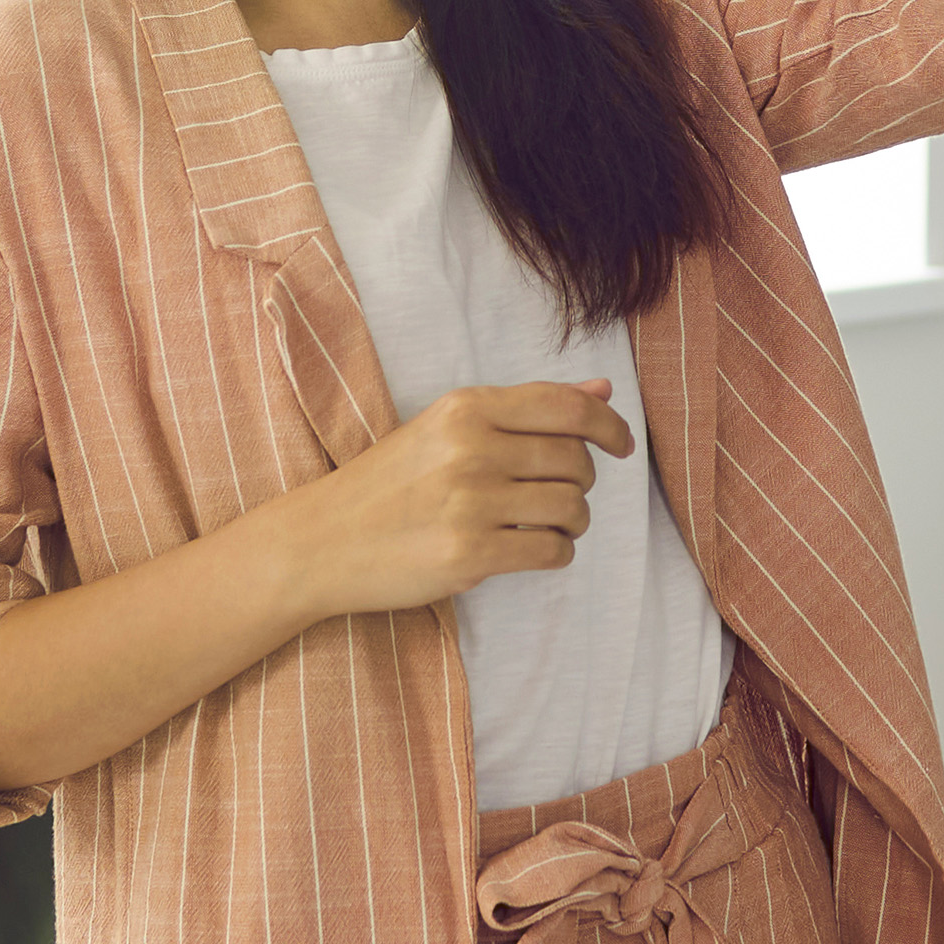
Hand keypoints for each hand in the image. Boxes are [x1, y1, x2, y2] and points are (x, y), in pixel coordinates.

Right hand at [260, 381, 635, 621]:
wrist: (322, 540)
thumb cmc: (390, 483)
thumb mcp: (448, 428)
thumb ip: (526, 409)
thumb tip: (602, 390)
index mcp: (466, 407)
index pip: (566, 406)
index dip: (609, 426)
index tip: (622, 445)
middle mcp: (471, 447)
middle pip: (576, 461)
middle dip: (581, 482)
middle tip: (557, 494)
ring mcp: (470, 502)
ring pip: (572, 508)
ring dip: (572, 522)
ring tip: (544, 524)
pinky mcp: (470, 553)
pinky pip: (552, 550)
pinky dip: (555, 553)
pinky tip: (531, 548)